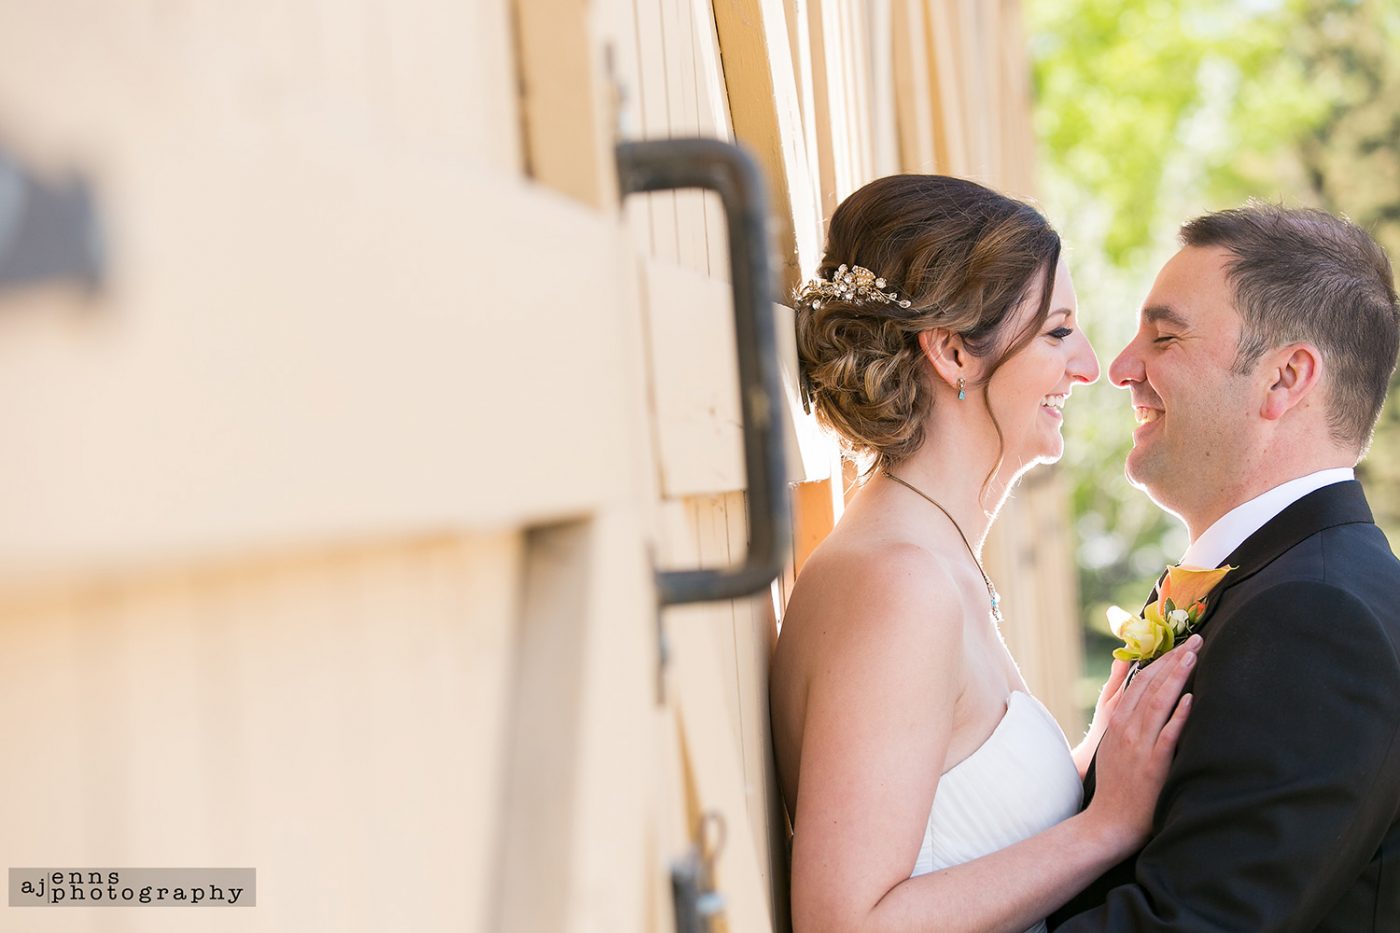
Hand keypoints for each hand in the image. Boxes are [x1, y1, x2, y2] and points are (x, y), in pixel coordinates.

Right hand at [1085, 634, 1200, 854]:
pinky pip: (1167, 735)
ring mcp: (1139, 745)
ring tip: (1194, 655)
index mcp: (1117, 721)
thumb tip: (1148, 701)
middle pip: (1150, 684)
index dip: (1160, 659)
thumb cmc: (1117, 785)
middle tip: (1194, 639)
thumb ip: (1128, 722)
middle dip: (1173, 659)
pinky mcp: (1152, 764)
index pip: (1140, 680)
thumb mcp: (1114, 746)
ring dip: (1177, 676)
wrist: (1109, 821)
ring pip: (1158, 702)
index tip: (1179, 643)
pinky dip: (1178, 715)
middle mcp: (1126, 728)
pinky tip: (1191, 699)